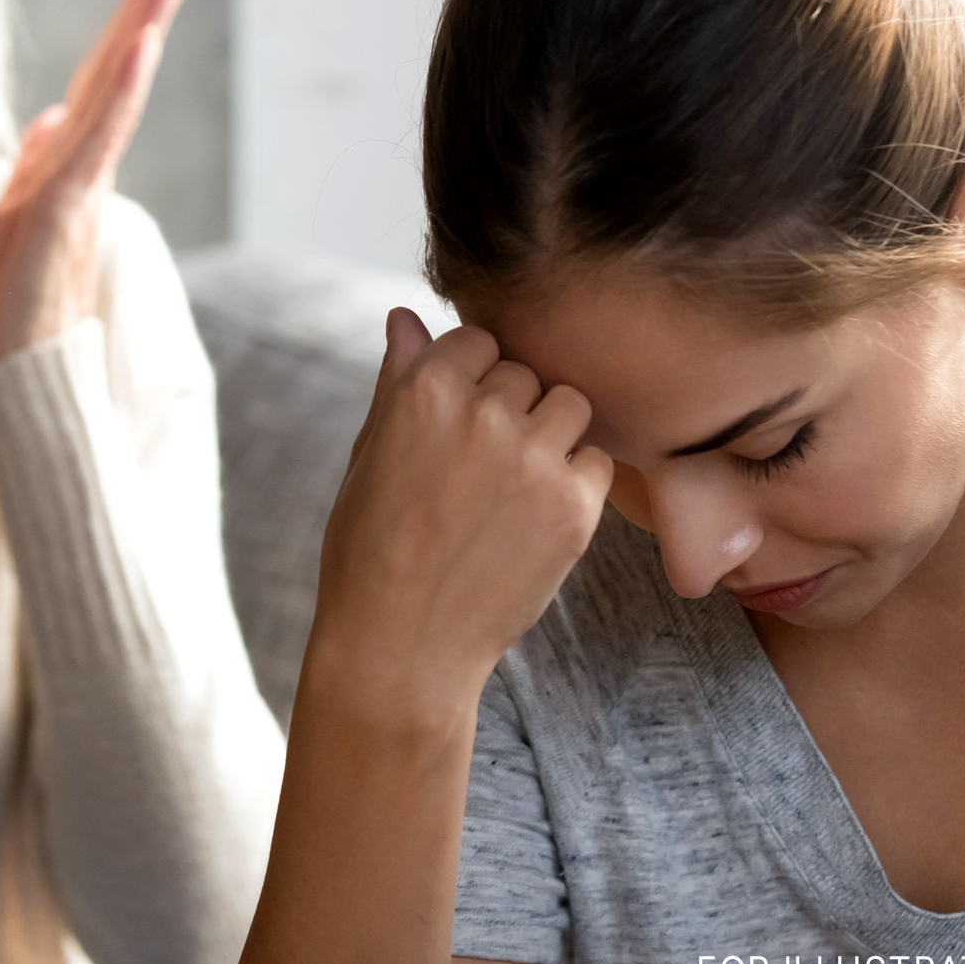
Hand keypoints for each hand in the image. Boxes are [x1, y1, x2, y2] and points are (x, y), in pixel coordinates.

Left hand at [0, 0, 200, 362]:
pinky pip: (94, 141)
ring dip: (142, 29)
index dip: (124, 25)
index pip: (97, 82)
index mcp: (66, 169)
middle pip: (115, 72)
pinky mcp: (64, 215)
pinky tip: (139, 49)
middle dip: (148, 7)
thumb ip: (31, 170)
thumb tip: (48, 119)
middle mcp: (81, 170)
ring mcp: (77, 190)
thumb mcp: (5, 225)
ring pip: (113, 94)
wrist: (15, 380)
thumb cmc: (12, 313)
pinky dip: (118, 93)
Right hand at [305, 309, 614, 717]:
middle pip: (525, 373)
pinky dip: (575, 483)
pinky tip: (533, 520)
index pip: (478, 340)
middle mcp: (482, 412)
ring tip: (511, 491)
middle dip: (510, 410)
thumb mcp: (368, 456)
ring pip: (569, 407)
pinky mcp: (573, 506)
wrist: (400, 647)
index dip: (470, 382)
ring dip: (550, 436)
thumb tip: (404, 316)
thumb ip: (397, 380)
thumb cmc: (370, 551)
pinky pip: (596, 461)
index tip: (456, 429)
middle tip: (478, 474)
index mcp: (423, 390)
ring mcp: (533, 458)